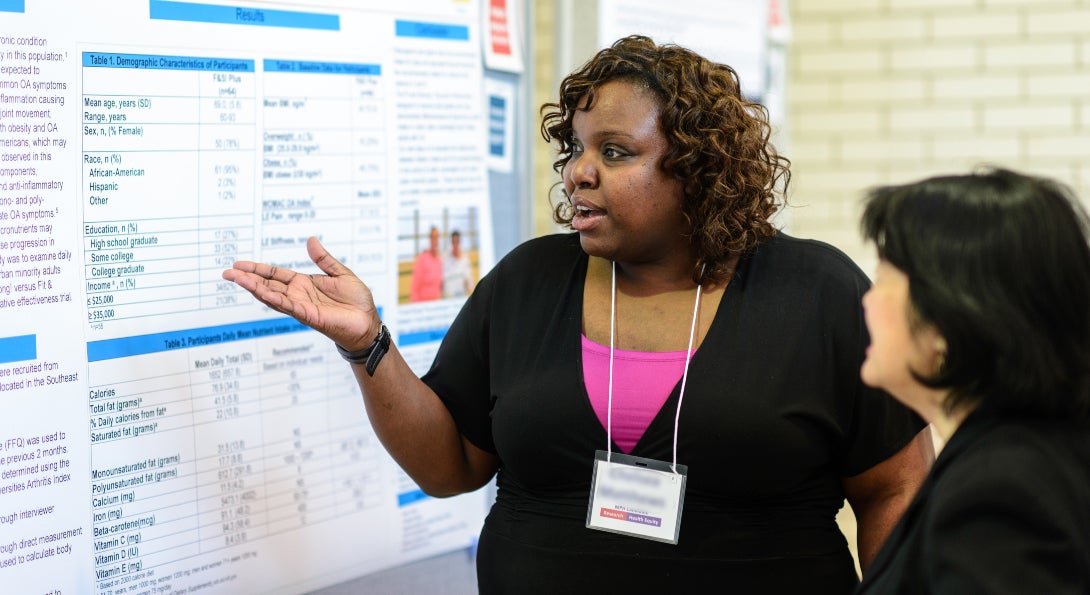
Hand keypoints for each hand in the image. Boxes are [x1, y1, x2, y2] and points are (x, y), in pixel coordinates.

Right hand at [222, 236, 378, 350]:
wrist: (368, 322)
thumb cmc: (357, 302)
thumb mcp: (340, 273)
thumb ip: (323, 259)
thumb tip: (310, 240)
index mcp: (304, 284)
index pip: (275, 274)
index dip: (257, 269)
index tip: (239, 265)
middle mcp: (299, 295)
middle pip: (267, 284)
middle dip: (247, 278)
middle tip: (226, 272)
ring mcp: (301, 306)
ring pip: (272, 295)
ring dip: (254, 287)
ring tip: (236, 279)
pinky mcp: (308, 315)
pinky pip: (288, 305)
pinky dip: (273, 298)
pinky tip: (259, 291)